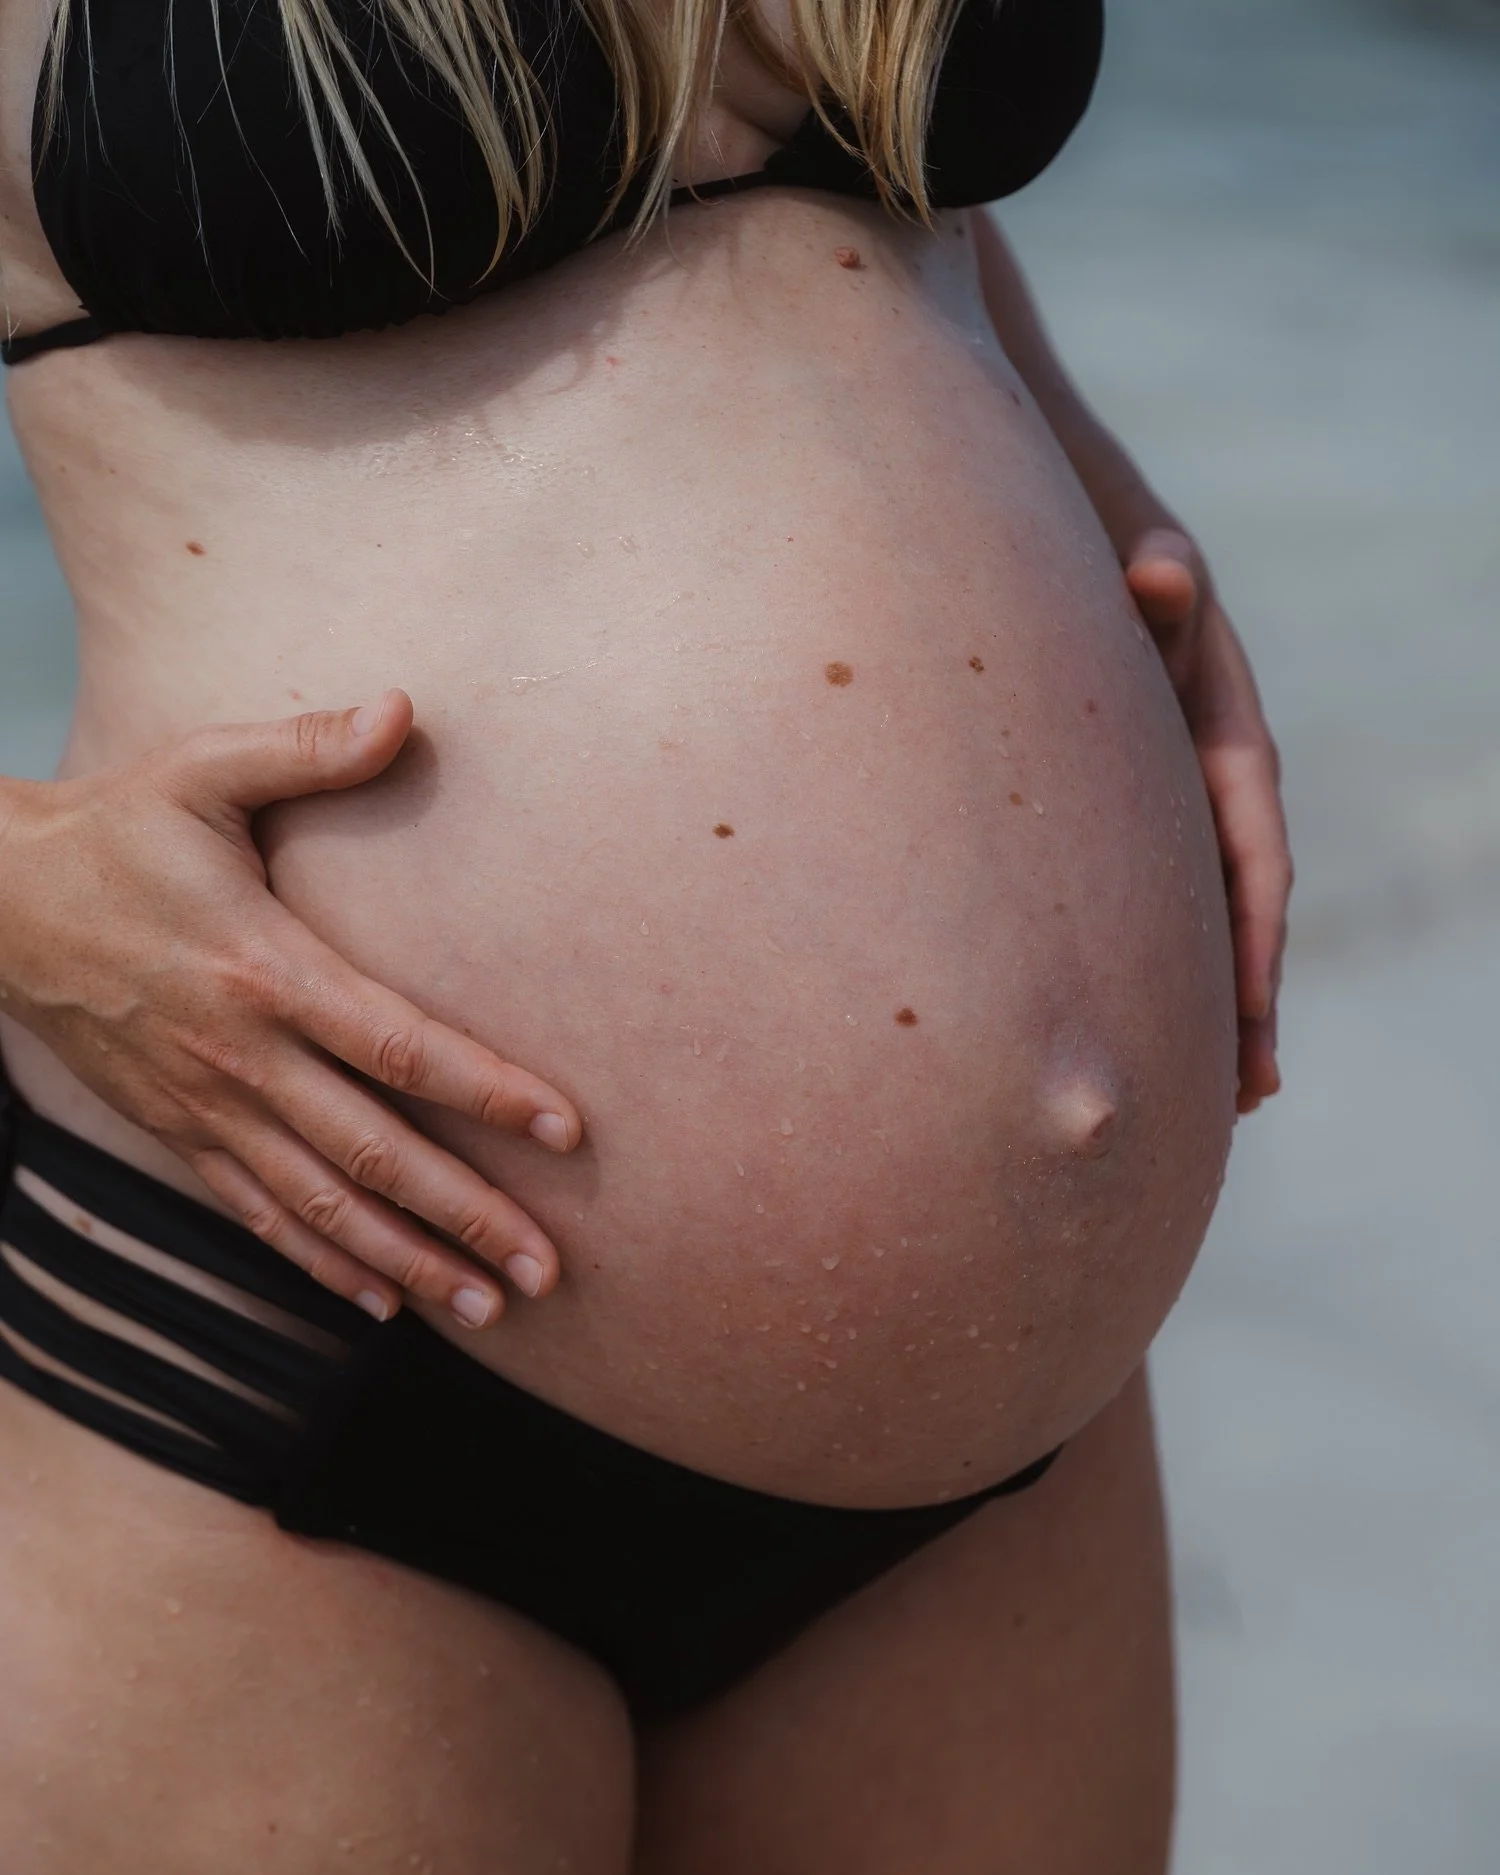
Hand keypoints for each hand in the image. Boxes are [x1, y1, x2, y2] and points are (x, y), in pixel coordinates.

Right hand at [0, 692, 581, 1324]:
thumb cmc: (119, 829)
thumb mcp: (203, 768)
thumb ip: (307, 745)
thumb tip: (404, 707)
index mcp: (266, 969)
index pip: (397, 1044)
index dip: (486, 1089)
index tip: (565, 1130)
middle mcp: (242, 1057)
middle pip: (374, 1154)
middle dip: (467, 1216)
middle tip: (550, 1272)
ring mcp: (208, 1109)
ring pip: (323, 1207)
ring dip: (411, 1262)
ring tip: (490, 1308)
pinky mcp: (180, 1134)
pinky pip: (260, 1217)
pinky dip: (324, 1265)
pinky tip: (383, 1303)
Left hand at [1125, 529, 1291, 1112]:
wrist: (1116, 563)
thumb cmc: (1125, 569)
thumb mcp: (1146, 565)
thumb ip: (1158, 583)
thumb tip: (1156, 572)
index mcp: (1232, 745)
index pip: (1254, 857)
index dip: (1256, 940)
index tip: (1252, 1018)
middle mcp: (1222, 791)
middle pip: (1241, 910)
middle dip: (1247, 999)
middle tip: (1247, 1092)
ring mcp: (1184, 810)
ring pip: (1203, 918)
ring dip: (1212, 1001)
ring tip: (1214, 1098)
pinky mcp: (1145, 821)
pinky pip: (1161, 901)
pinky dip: (1164, 963)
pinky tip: (1150, 1030)